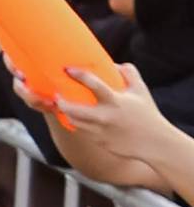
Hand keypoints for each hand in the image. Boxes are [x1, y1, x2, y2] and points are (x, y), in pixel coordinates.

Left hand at [39, 61, 173, 186]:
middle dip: (62, 102)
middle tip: (56, 94)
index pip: (94, 84)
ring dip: (66, 113)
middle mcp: (104, 117)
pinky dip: (75, 123)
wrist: (150, 142)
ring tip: (61, 105)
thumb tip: (114, 65)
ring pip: (75, 122)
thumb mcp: (140, 89)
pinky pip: (82, 130)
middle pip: (75, 109)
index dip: (79, 75)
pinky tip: (72, 116)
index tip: (68, 69)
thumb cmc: (146, 113)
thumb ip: (128, 73)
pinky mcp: (98, 141)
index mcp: (115, 101)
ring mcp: (99, 131)